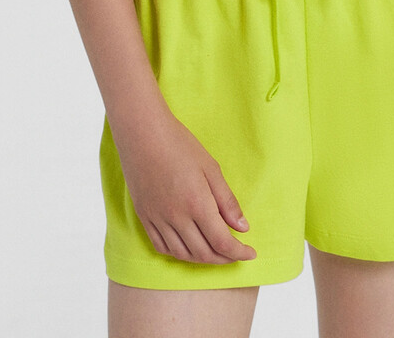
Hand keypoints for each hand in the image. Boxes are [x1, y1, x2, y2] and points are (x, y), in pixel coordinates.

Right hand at [113, 109, 257, 264]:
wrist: (142, 133)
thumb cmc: (180, 145)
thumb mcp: (210, 168)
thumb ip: (227, 201)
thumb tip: (243, 228)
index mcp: (197, 204)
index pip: (222, 242)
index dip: (239, 253)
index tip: (251, 253)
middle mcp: (176, 217)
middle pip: (204, 253)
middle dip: (224, 258)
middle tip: (236, 254)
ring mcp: (157, 219)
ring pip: (182, 254)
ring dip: (202, 259)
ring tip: (216, 252)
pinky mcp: (143, 216)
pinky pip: (161, 247)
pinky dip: (178, 253)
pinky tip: (188, 247)